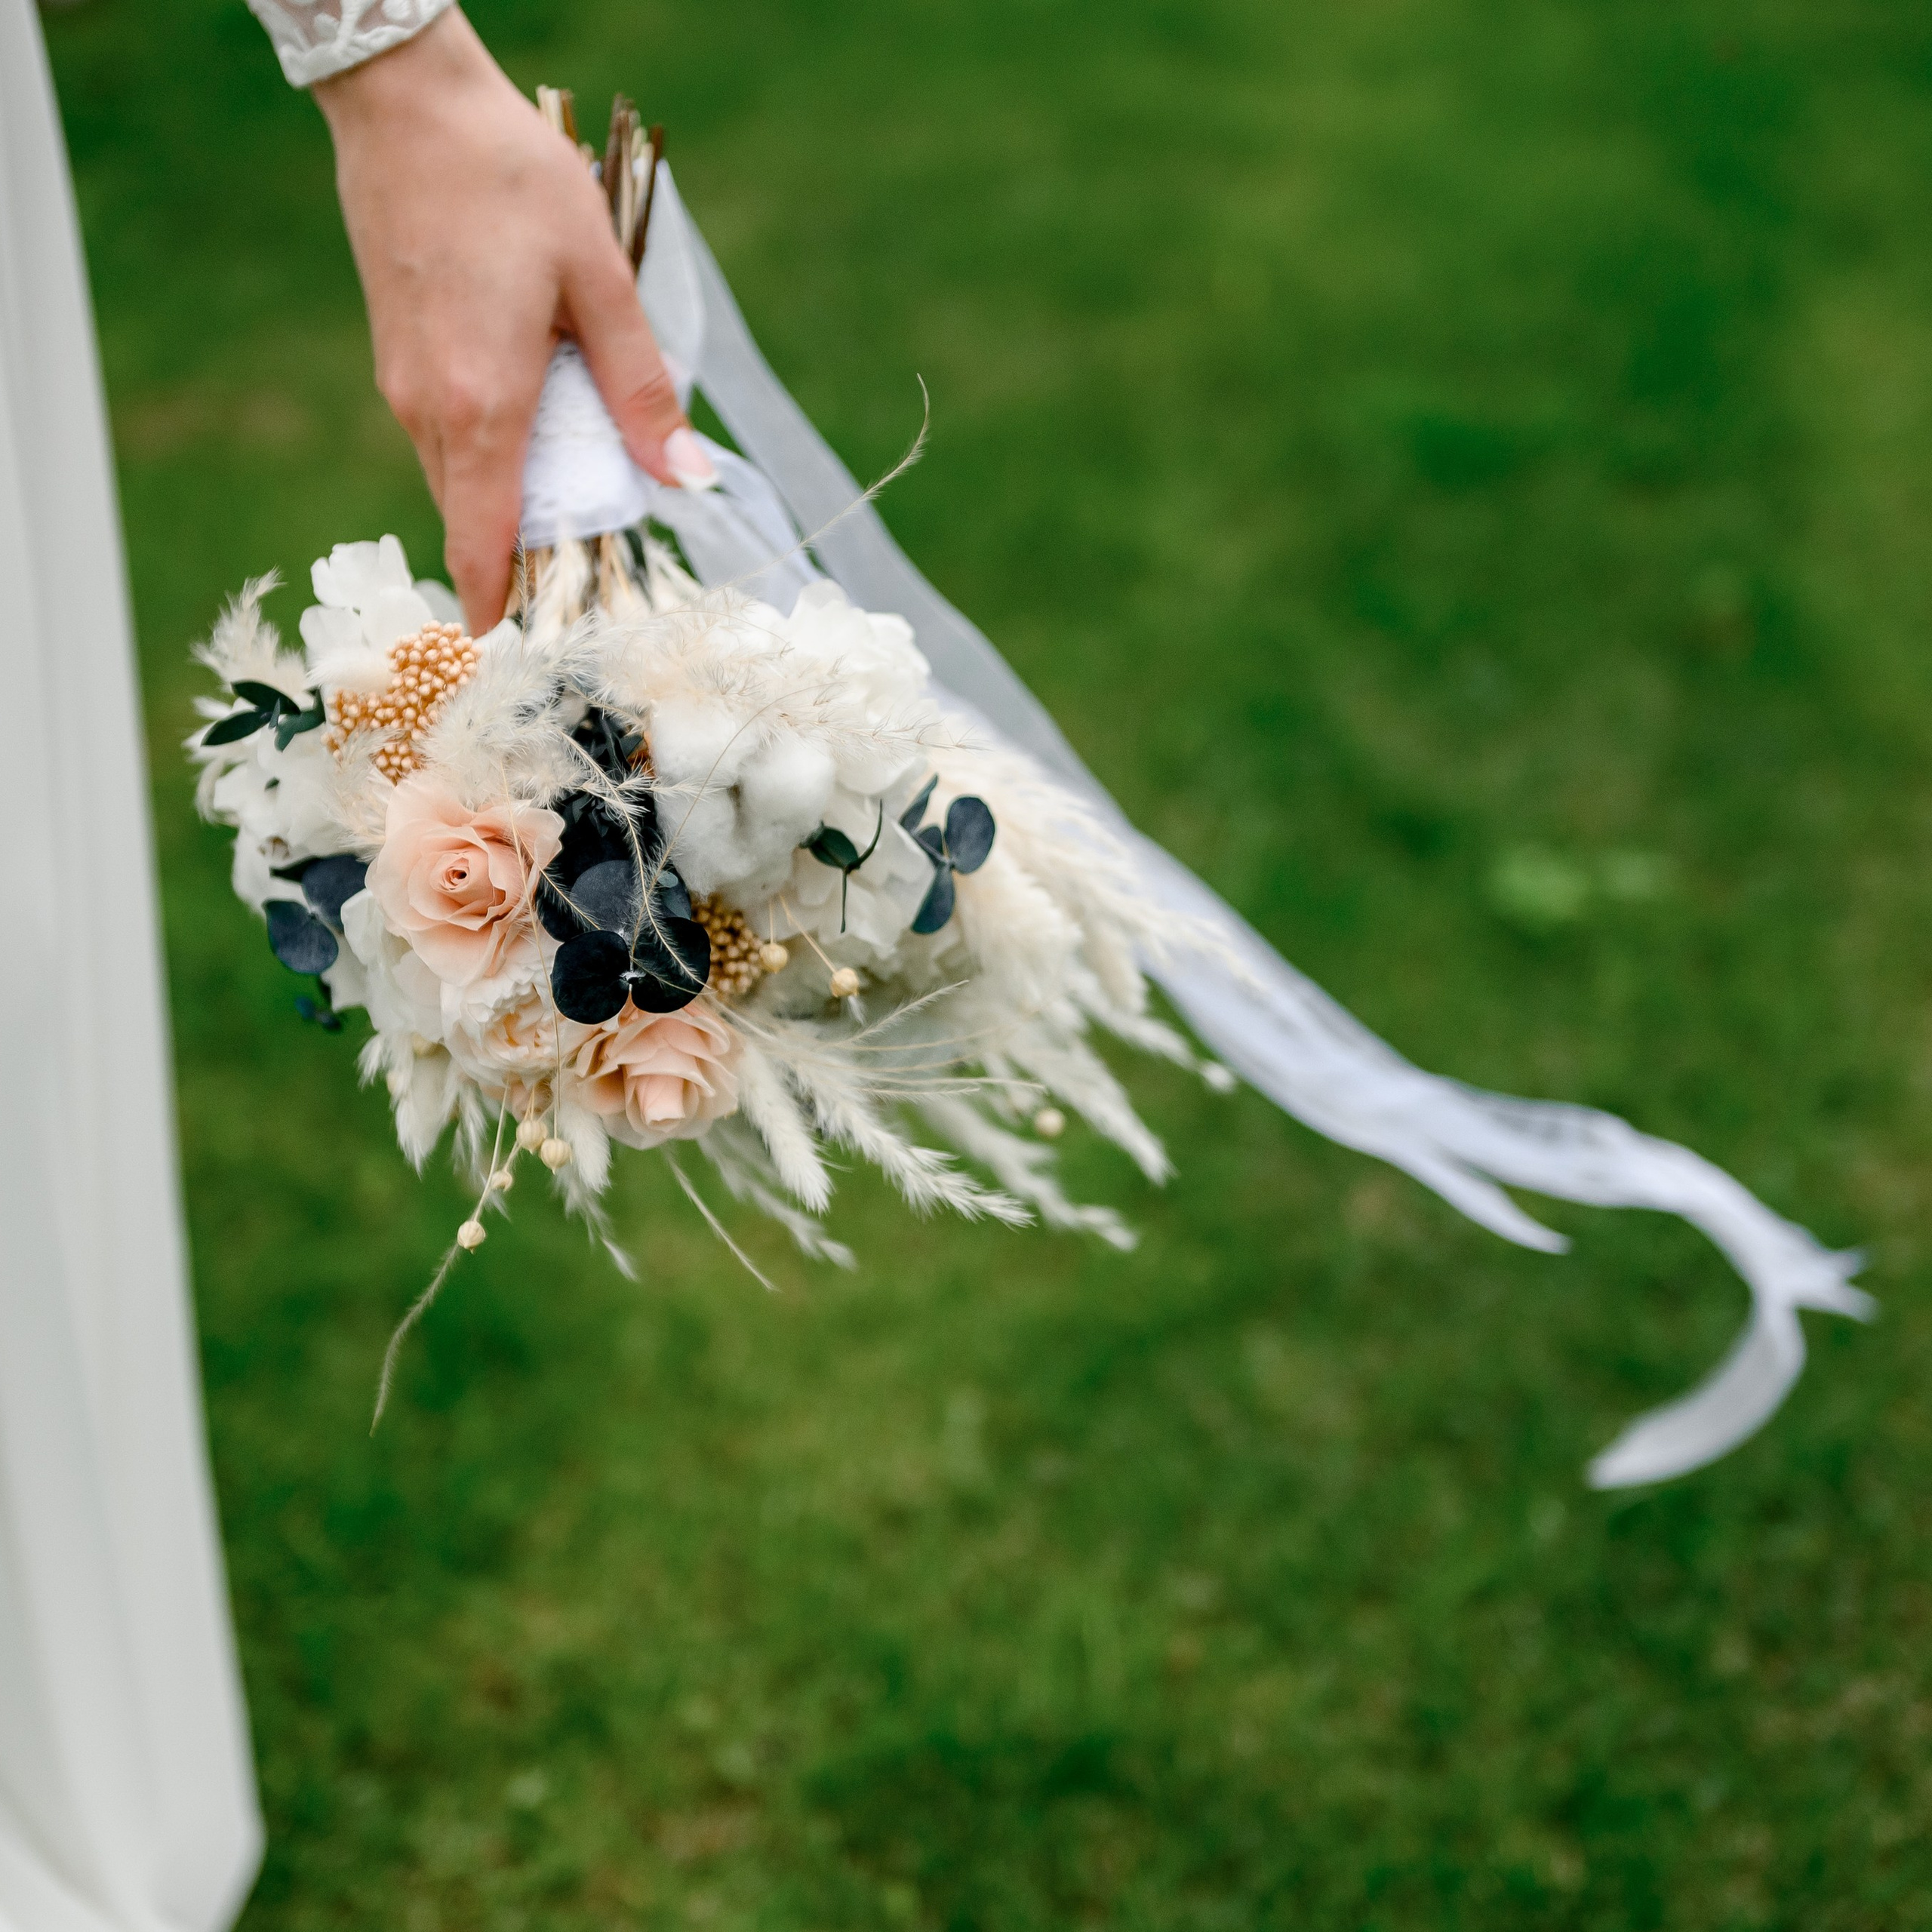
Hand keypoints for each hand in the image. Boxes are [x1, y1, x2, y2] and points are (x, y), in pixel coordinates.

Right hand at [315, 9, 710, 629]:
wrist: (408, 105)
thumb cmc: (509, 180)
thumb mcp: (601, 281)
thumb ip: (641, 387)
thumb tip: (686, 476)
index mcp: (481, 407)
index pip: (481, 544)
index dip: (500, 608)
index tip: (521, 653)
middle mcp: (429, 411)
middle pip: (476, 522)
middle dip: (528, 561)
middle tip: (593, 580)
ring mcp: (403, 385)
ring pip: (459, 482)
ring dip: (511, 508)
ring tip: (579, 508)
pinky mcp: (397, 358)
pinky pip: (448, 440)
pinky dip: (492, 461)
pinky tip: (541, 434)